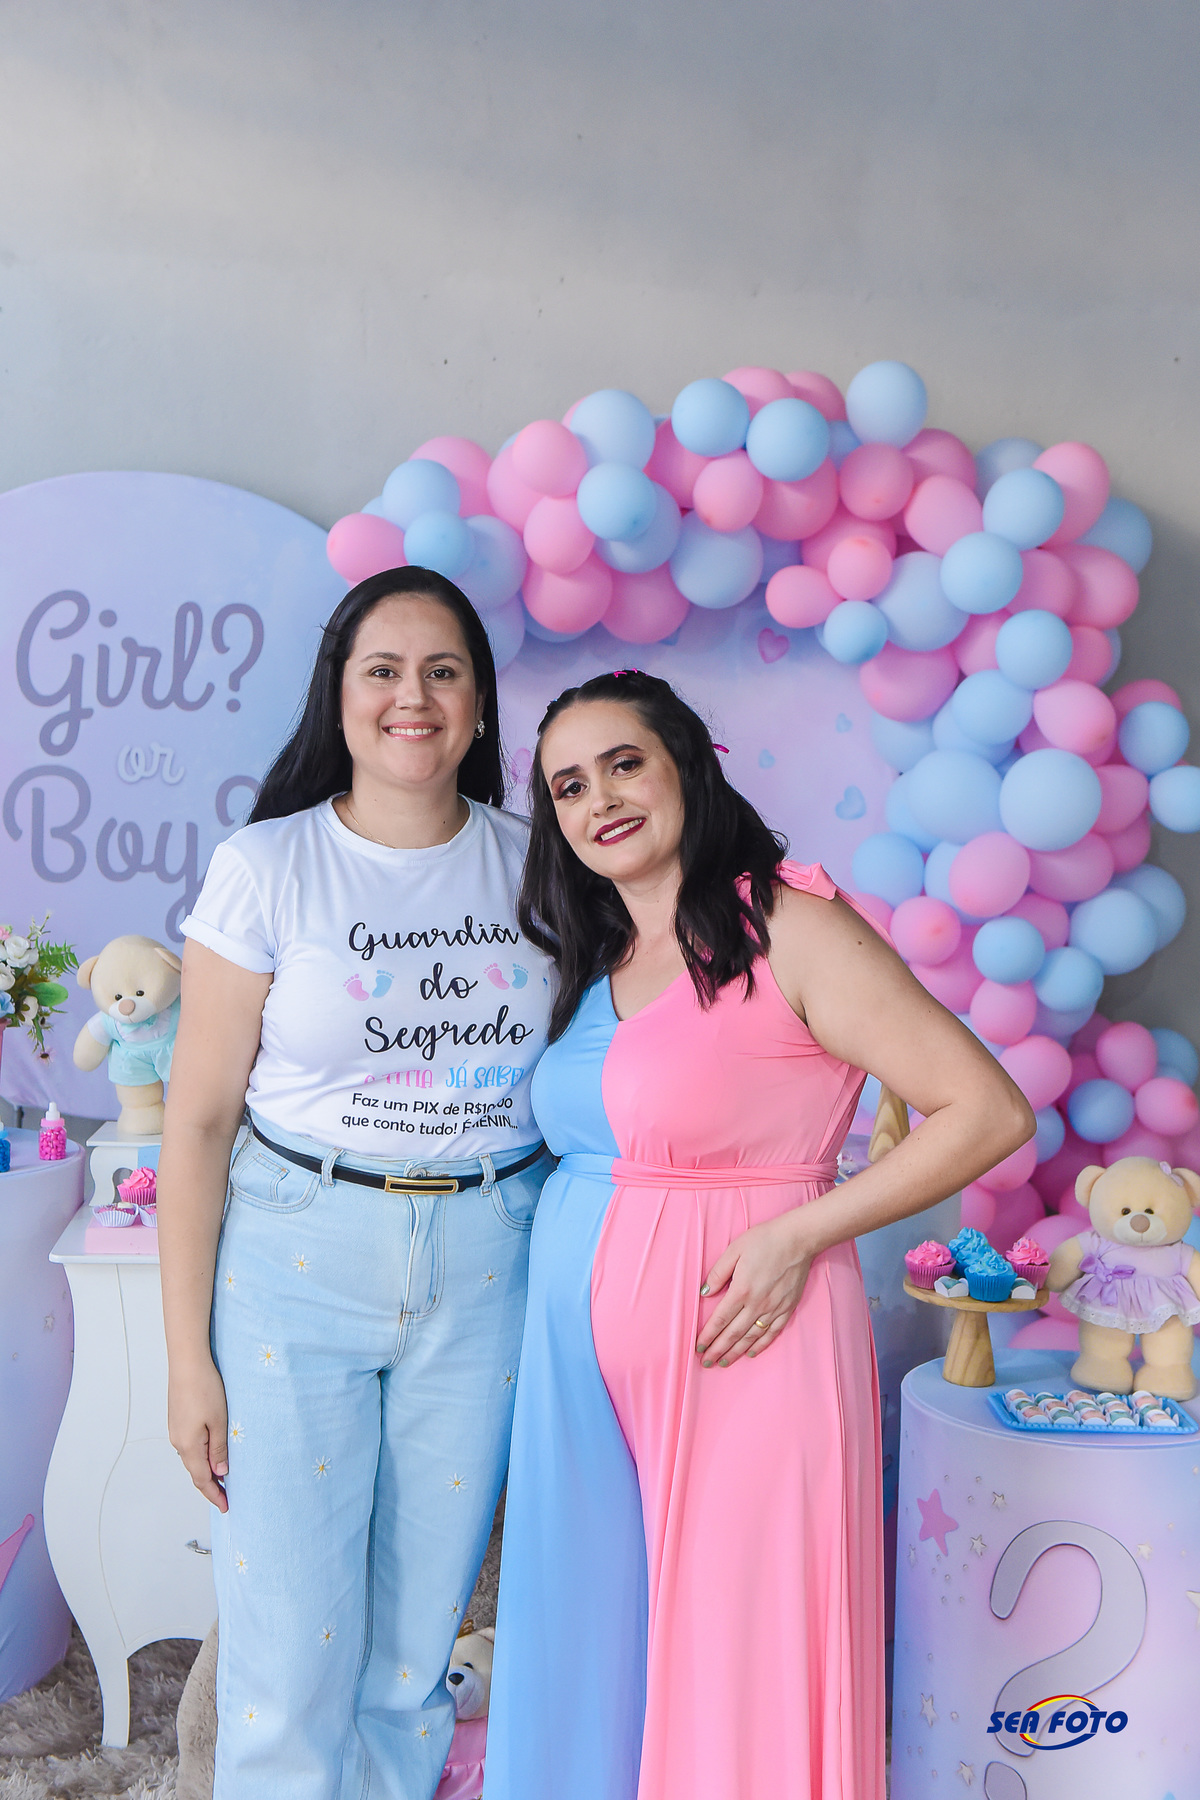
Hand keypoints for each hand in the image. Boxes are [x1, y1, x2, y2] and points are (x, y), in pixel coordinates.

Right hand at [168, 1356, 229, 1510]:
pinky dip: (201, 1456)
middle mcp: (178, 1441)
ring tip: (222, 1478)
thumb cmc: (204, 1388)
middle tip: (226, 1496)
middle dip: (211, 1486)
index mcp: (189, 1446)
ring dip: (206, 1470)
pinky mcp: (177, 1420)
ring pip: (192, 1458)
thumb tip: (220, 1473)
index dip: (214, 1495)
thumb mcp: (219, 1421)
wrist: (187, 1363)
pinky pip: (190, 1446)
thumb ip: (219, 1450)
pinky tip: (211, 1453)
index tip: (225, 1506)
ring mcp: (176, 1430)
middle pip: (195, 1471)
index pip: (202, 1480)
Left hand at [696, 1211, 816, 1367]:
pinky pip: (772, 1333)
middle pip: (733, 1333)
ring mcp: (773, 1308)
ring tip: (723, 1362)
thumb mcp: (734, 1250)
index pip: (720, 1319)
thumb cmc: (764, 1240)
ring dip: (736, 1352)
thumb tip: (704, 1293)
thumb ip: (718, 1273)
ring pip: (751, 1337)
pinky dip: (760, 1345)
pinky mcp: (787, 1308)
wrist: (798, 1239)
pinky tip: (751, 1353)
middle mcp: (757, 1304)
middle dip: (718, 1349)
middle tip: (706, 1362)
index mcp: (741, 1289)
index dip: (708, 1335)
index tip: (699, 1347)